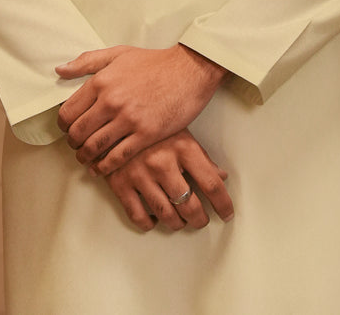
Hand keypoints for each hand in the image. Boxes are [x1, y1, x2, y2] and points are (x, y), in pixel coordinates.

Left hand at [56, 44, 226, 173]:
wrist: (189, 69)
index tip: (67, 130)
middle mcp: (111, 101)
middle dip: (73, 144)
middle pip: (78, 133)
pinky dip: (105, 167)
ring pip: (95, 148)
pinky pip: (117, 157)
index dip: (63, 125)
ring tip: (86, 159)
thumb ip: (87, 61)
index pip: (68, 112)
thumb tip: (60, 70)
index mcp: (101, 81)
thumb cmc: (154, 62)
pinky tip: (102, 169)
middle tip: (76, 146)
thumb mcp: (119, 53)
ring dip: (86, 158)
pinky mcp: (146, 134)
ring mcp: (128, 119)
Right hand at [105, 129, 233, 232]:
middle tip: (201, 220)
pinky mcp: (120, 183)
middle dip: (199, 219)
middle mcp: (162, 162)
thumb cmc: (151, 125)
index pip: (211, 183)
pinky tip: (154, 218)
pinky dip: (149, 223)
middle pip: (190, 206)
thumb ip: (201, 157)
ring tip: (180, 220)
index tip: (227, 213)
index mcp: (182, 147)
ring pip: (166, 215)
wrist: (113, 116)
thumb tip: (221, 176)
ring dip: (176, 223)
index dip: (223, 204)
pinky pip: (138, 215)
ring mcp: (140, 174)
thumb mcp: (180, 133)